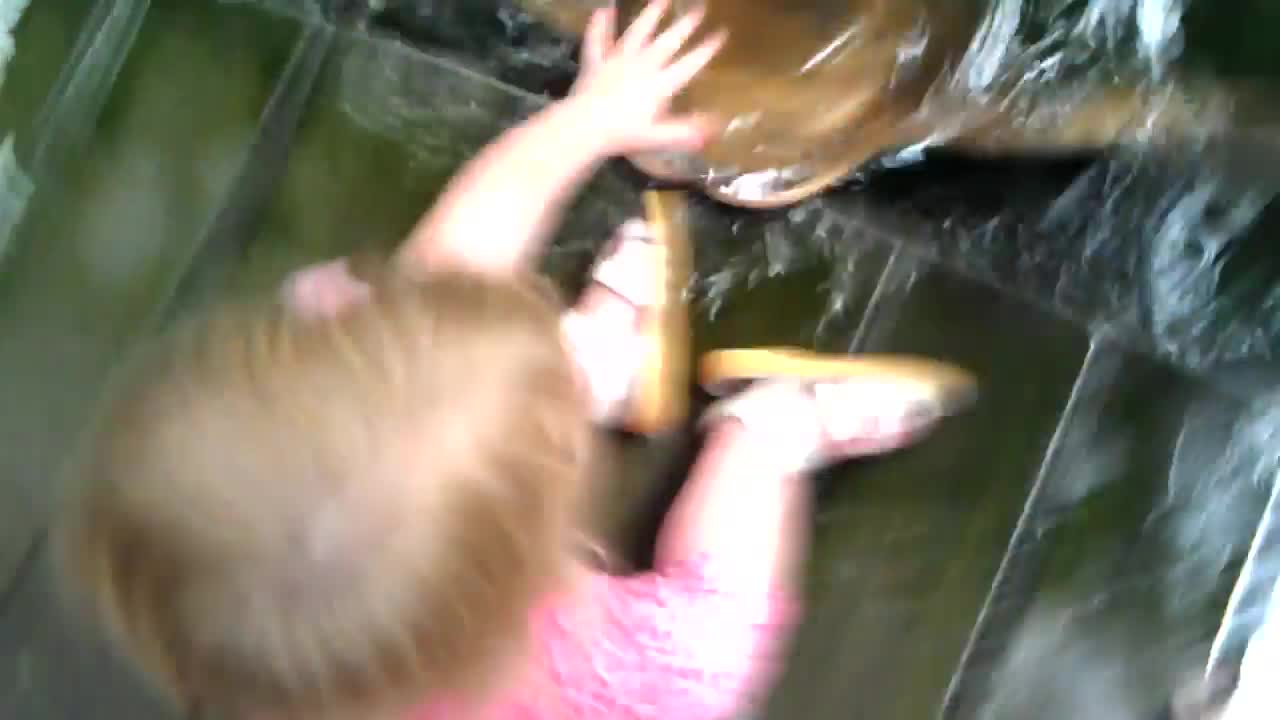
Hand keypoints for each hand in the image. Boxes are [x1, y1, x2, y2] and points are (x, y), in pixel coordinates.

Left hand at [567, 0, 725, 154]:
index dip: (706, 49)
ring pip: (636, 32)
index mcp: (660, 84)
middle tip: (699, 9)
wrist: (584, 127)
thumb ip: (688, 131)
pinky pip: (597, 40)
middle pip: (667, 42)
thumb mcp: (660, 137)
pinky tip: (602, 9)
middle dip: (685, 25)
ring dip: (649, 14)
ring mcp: (617, 60)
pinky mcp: (595, 62)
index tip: (721, 33)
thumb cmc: (624, 135)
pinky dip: (599, 24)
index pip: (689, 64)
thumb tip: (716, 125)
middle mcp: (642, 65)